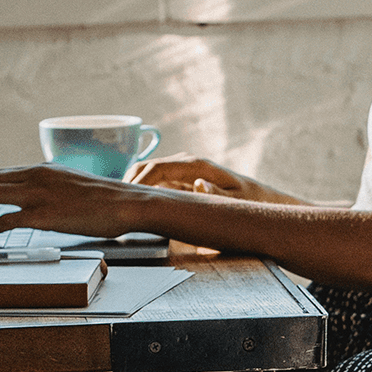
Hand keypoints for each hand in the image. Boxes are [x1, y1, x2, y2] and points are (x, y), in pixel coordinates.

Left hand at [0, 163, 149, 241]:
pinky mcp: (43, 216)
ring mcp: (38, 196)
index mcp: (43, 169)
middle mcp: (36, 177)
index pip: (1, 173)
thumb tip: (47, 200)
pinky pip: (4, 221)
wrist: (127, 203)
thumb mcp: (74, 183)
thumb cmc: (108, 199)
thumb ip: (55, 187)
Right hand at [126, 153, 258, 198]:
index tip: (127, 200)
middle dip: (128, 184)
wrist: (256, 197)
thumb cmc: (248, 200)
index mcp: (196, 166)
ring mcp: (181, 170)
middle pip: (146, 168)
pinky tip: (134, 207)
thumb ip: (217, 194)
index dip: (139, 182)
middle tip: (115, 205)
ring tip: (119, 206)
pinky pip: (154, 183)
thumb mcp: (237, 200)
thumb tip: (199, 185)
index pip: (158, 168)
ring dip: (132, 187)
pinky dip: (140, 192)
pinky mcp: (179, 180)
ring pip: (146, 174)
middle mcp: (185, 164)